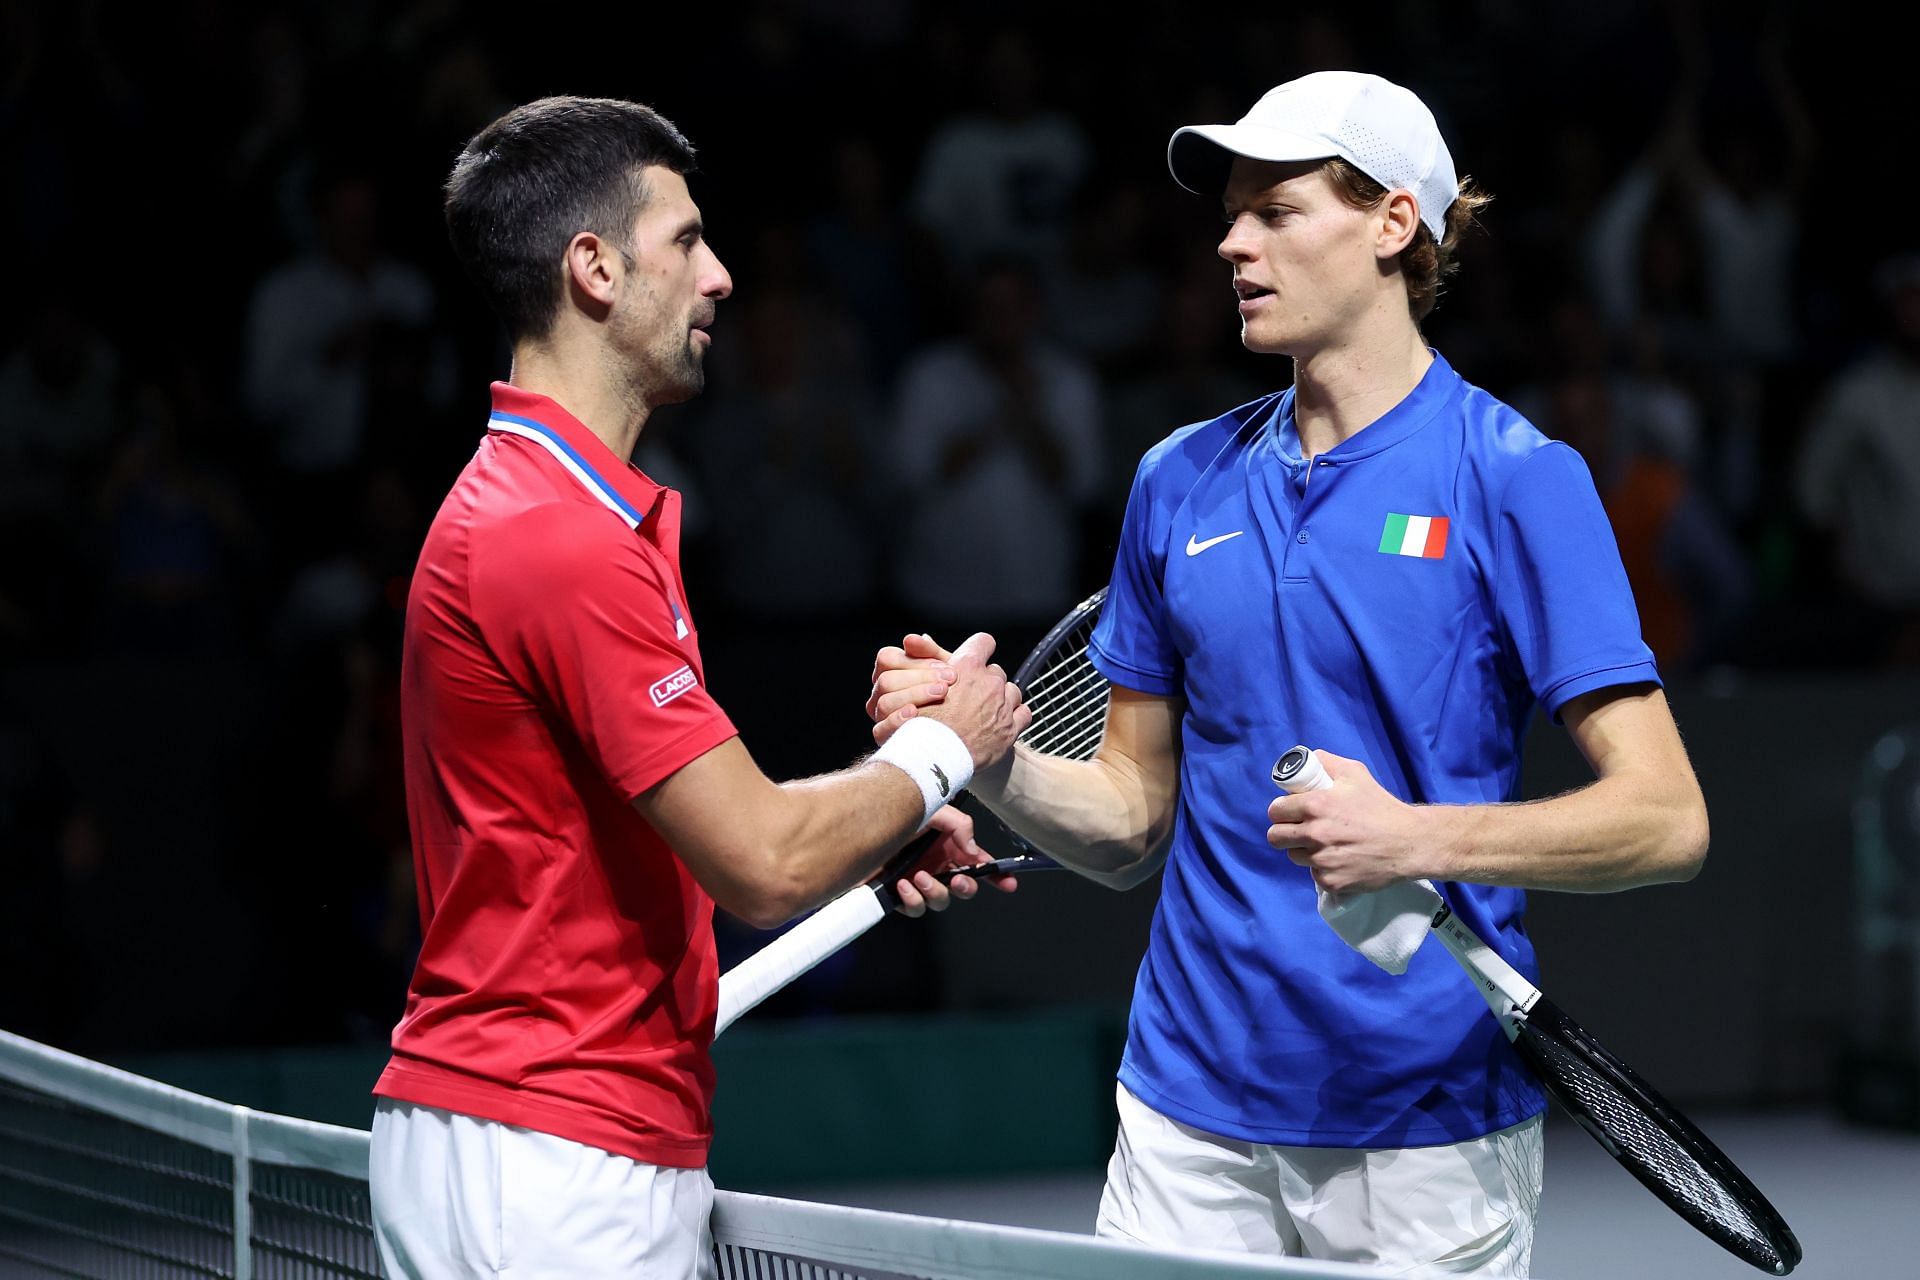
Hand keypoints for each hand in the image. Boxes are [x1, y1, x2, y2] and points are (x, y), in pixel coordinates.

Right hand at [869, 632, 957, 743]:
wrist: (962, 732)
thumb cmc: (953, 695)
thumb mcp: (945, 670)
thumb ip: (931, 653)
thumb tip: (915, 638)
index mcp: (891, 673)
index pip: (887, 659)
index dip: (915, 661)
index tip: (944, 666)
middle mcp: (881, 694)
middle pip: (886, 680)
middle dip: (920, 678)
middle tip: (949, 681)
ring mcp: (881, 717)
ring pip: (884, 702)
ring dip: (915, 695)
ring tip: (943, 694)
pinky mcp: (886, 738)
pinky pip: (880, 730)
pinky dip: (897, 719)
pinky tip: (916, 713)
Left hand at [888, 805, 1017, 916]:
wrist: (857, 823)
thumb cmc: (892, 810)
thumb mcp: (932, 809)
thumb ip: (960, 826)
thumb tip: (972, 852)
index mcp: (947, 844)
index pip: (978, 860)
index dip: (997, 874)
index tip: (1009, 883)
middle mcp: (935, 863)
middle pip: (964, 886)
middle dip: (966, 886)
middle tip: (958, 879)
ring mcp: (916, 879)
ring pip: (941, 901)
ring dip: (936, 892)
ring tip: (920, 878)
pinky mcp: (897, 893)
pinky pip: (915, 907)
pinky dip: (913, 900)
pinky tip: (904, 886)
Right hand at [921, 632, 1029, 769]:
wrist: (932, 758)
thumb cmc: (920, 722)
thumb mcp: (916, 683)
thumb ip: (927, 658)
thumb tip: (923, 638)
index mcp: (966, 667)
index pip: (983, 642)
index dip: (980, 648)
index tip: (977, 657)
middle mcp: (988, 682)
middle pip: (996, 671)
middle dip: (986, 682)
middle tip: (970, 698)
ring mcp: (1002, 705)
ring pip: (1012, 691)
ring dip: (1002, 699)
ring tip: (984, 714)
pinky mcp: (1011, 728)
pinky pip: (1024, 713)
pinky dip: (1015, 716)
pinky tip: (1001, 723)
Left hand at [1264, 751, 1428, 893]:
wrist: (1409, 843)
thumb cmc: (1381, 807)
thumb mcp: (1355, 773)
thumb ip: (1325, 762)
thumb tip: (1305, 760)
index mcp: (1315, 805)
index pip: (1275, 811)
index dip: (1281, 811)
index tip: (1289, 812)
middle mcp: (1315, 834)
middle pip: (1275, 837)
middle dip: (1284, 832)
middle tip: (1299, 830)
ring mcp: (1322, 860)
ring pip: (1294, 856)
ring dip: (1303, 850)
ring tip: (1324, 844)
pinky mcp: (1330, 881)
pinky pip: (1314, 874)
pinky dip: (1322, 868)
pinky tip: (1339, 859)